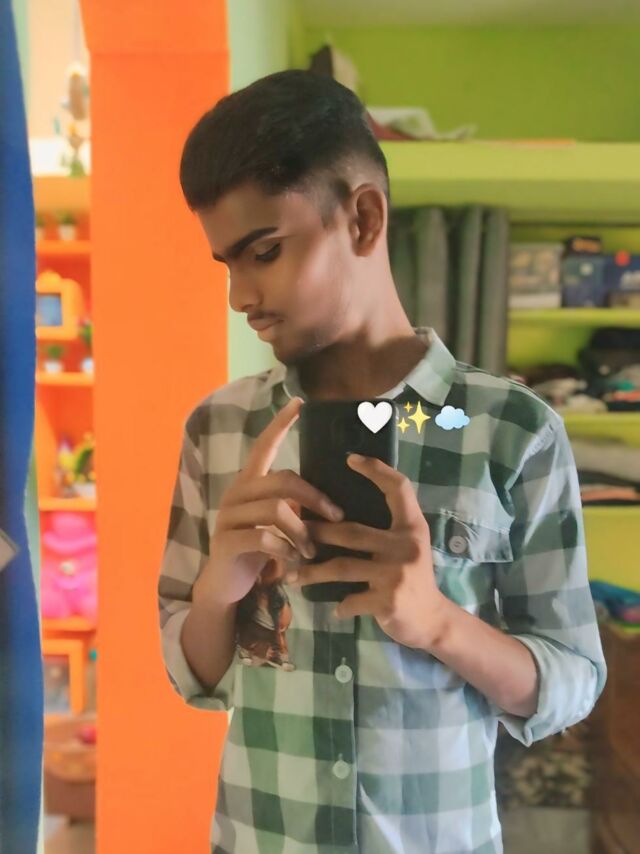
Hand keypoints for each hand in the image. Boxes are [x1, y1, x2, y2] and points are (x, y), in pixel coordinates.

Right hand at [193, 397, 343, 608]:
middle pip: (283, 480)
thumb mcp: (276, 524)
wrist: (225, 586)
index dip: (281, 423)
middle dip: (315, 498)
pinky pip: (263, 538)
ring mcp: (228, 517)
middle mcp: (236, 493)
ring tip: (311, 551)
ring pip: (276, 510)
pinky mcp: (226, 542)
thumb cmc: (257, 551)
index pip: (264, 445)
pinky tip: (292, 561)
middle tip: (336, 518)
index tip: (300, 402)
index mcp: (249, 483)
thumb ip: (292, 506)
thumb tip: (330, 499)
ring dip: (302, 532)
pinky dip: (285, 550)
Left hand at [286, 453, 448, 650]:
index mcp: (412, 527)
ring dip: (313, 573)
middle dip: (317, 532)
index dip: (376, 470)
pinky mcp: (388, 601)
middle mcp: (406, 546)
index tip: (350, 459)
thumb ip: (386, 529)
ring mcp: (397, 574)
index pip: (399, 488)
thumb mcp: (408, 546)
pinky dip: (339, 606)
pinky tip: (332, 609)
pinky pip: (351, 600)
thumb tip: (338, 511)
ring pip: (342, 567)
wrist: (433, 620)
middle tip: (292, 533)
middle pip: (351, 531)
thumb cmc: (413, 577)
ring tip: (292, 576)